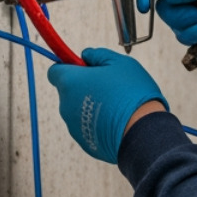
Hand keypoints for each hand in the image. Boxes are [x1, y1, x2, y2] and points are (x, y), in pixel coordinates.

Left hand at [46, 47, 167, 163]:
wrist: (142, 131)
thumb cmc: (131, 94)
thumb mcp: (119, 62)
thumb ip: (97, 55)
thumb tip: (86, 55)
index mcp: (70, 82)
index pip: (54, 71)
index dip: (69, 66)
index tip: (83, 66)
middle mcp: (66, 105)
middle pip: (68, 91)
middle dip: (83, 86)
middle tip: (107, 85)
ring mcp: (73, 126)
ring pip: (78, 110)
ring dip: (91, 105)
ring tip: (115, 105)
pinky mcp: (84, 142)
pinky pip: (87, 127)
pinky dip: (97, 123)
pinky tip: (116, 121)